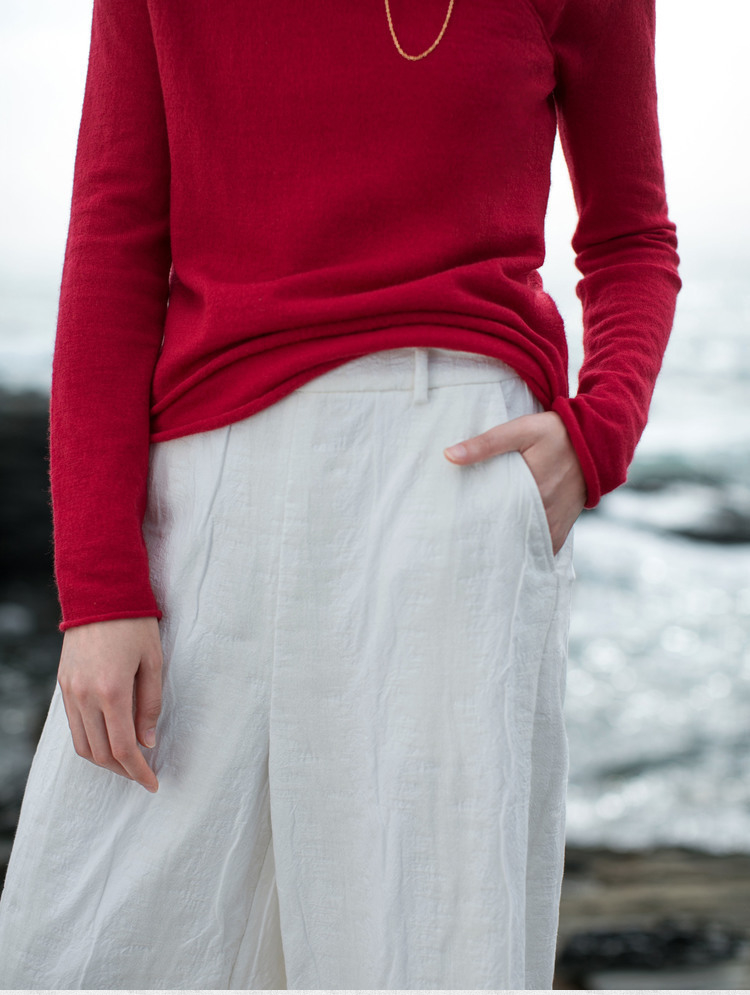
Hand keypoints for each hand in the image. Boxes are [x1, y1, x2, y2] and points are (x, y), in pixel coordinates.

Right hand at [57, 616, 163, 792]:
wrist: (100, 593)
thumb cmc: (135, 624)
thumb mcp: (154, 662)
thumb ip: (150, 705)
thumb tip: (148, 742)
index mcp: (112, 691)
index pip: (123, 749)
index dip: (139, 772)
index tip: (153, 783)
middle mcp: (85, 696)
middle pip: (100, 754)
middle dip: (123, 771)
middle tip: (144, 774)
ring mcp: (70, 691)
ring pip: (82, 744)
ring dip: (105, 760)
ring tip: (128, 761)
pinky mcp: (63, 684)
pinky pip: (73, 725)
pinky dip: (91, 740)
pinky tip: (110, 738)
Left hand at [443, 411, 586, 555]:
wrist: (597, 440)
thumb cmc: (556, 432)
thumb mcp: (520, 429)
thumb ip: (486, 443)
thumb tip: (449, 455)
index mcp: (531, 490)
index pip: (494, 519)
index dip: (474, 527)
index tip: (456, 531)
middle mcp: (545, 513)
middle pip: (507, 536)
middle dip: (487, 540)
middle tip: (464, 541)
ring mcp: (555, 524)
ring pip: (524, 544)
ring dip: (506, 546)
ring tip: (483, 547)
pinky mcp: (562, 527)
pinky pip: (541, 546)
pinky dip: (526, 548)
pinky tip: (508, 549)